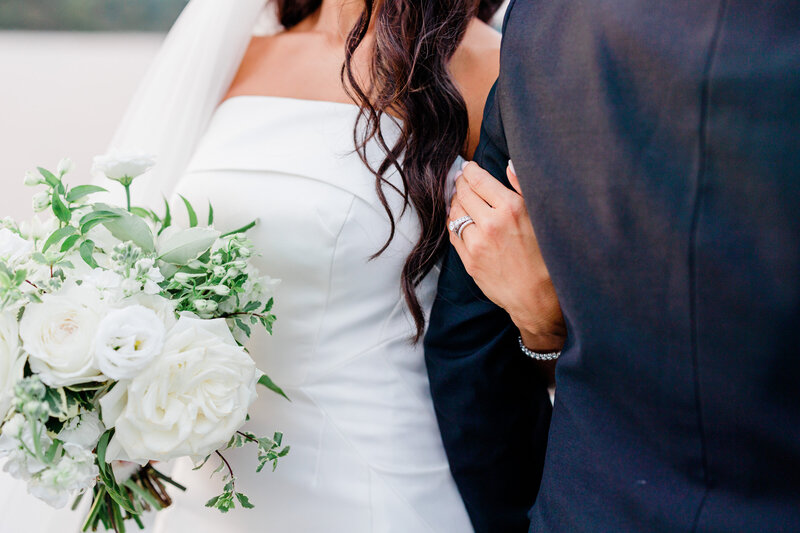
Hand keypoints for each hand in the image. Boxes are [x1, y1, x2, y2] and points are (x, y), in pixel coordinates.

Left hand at [449, 161, 565, 351]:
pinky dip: (454, 222)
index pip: (480, 180)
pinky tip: (460, 219)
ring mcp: (477, 243)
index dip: (470, 171)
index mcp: (511, 208)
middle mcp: (491, 223)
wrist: (537, 297)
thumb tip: (509, 164)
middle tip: (462, 179)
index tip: (468, 168)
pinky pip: (453, 233)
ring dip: (456, 202)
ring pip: (455, 213)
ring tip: (461, 198)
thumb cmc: (546, 256)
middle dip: (461, 183)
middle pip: (464, 193)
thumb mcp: (541, 217)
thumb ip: (523, 188)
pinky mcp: (468, 259)